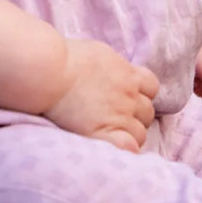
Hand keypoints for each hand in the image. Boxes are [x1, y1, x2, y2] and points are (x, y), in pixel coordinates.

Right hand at [43, 39, 158, 153]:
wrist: (50, 72)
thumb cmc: (65, 58)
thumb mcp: (97, 52)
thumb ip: (113, 66)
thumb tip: (113, 71)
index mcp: (128, 74)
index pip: (151, 88)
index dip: (140, 94)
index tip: (126, 98)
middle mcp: (129, 95)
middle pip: (147, 113)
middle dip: (134, 116)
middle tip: (113, 118)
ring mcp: (119, 115)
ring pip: (141, 133)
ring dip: (129, 134)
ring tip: (108, 134)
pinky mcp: (104, 132)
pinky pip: (129, 147)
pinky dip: (126, 150)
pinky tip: (114, 147)